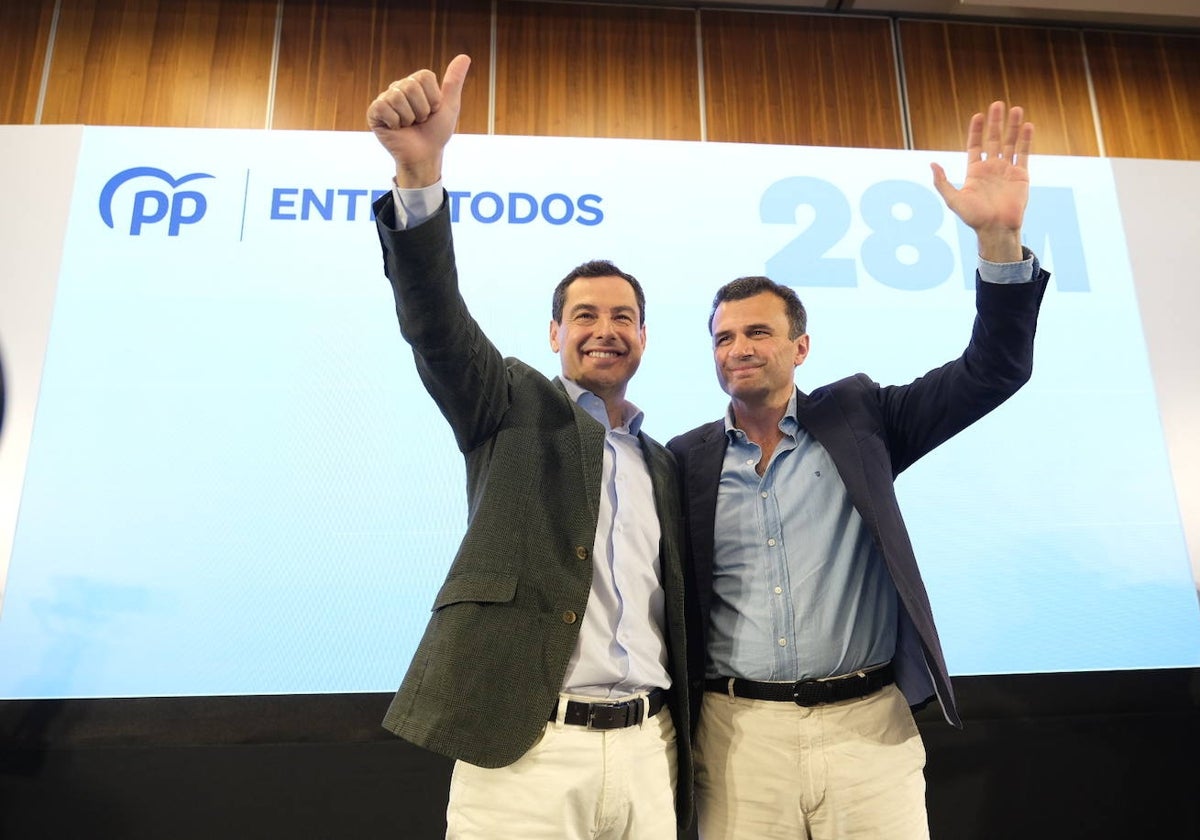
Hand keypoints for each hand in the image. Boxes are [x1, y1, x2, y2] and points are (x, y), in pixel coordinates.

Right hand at [367, 54, 471, 187]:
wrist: (424, 155)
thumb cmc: (436, 132)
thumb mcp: (449, 106)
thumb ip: (454, 81)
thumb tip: (465, 56)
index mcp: (415, 83)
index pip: (424, 76)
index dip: (433, 97)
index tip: (433, 110)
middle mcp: (398, 87)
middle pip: (411, 86)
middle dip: (422, 110)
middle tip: (420, 120)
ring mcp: (385, 99)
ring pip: (398, 97)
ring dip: (409, 118)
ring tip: (408, 125)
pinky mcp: (374, 112)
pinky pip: (383, 107)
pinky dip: (394, 122)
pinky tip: (395, 128)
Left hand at [931, 101, 1033, 262]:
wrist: (996, 229)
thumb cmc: (974, 217)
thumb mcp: (953, 199)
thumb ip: (942, 182)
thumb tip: (932, 164)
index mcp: (975, 172)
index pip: (975, 145)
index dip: (976, 131)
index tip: (978, 115)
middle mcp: (991, 168)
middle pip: (994, 139)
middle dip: (996, 122)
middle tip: (998, 104)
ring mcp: (1007, 171)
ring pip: (1011, 143)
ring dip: (1013, 127)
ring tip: (1016, 109)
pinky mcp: (1021, 176)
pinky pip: (1024, 154)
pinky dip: (1026, 140)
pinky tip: (1027, 126)